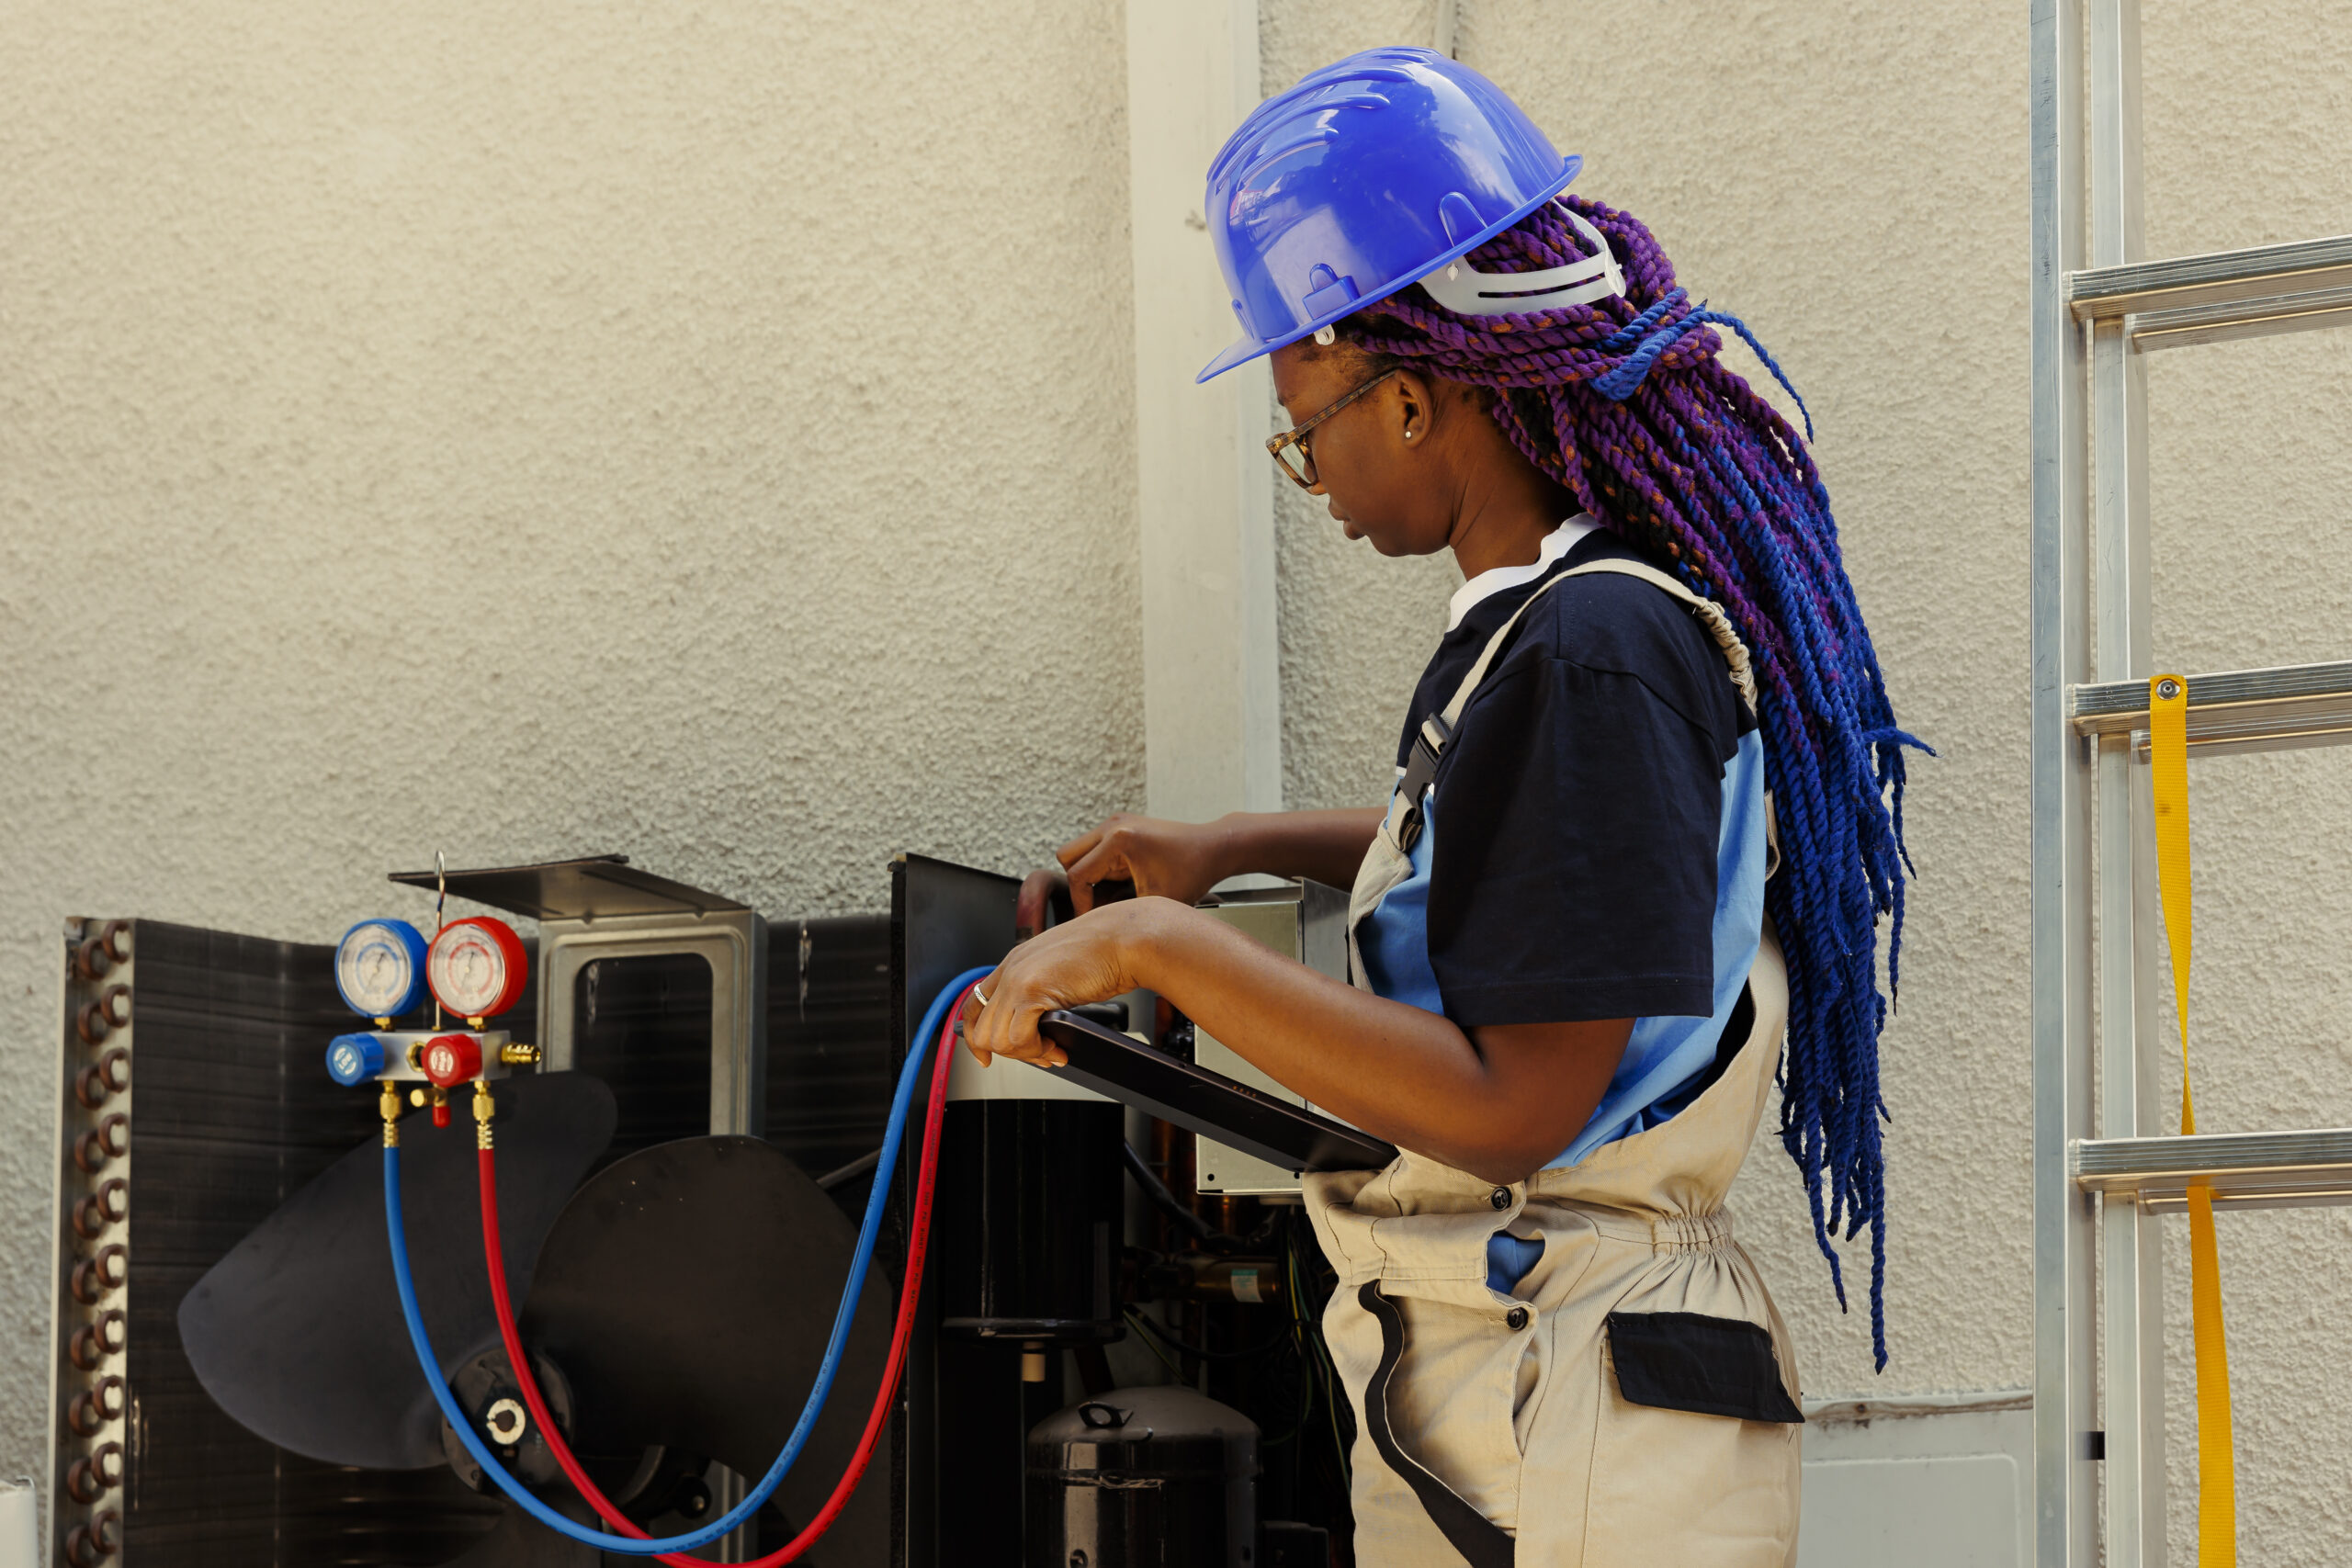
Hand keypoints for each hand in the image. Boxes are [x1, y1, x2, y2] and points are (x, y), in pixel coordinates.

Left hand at [959, 901, 1163, 1068]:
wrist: (1127, 939)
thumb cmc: (1108, 952)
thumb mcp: (1064, 969)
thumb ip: (1044, 990)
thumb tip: (1040, 1025)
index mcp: (1016, 962)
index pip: (975, 1004)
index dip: (975, 1036)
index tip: (985, 1056)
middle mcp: (1011, 969)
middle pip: (982, 1029)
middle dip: (1009, 1053)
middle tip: (1042, 1054)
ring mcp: (1018, 979)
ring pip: (996, 1038)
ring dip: (1026, 1054)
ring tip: (1053, 1050)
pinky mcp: (1032, 991)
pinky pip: (1017, 1038)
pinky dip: (1037, 1051)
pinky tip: (1057, 1047)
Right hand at [1057, 814, 1230, 912]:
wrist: (1213, 847)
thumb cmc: (1192, 873)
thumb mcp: (1156, 901)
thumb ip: (1120, 912)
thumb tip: (1092, 927)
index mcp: (1119, 839)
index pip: (1077, 875)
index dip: (1081, 904)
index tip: (1093, 921)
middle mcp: (1113, 824)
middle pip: (1067, 856)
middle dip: (1078, 884)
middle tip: (1097, 905)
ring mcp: (1116, 821)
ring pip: (1078, 850)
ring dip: (1088, 874)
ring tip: (1111, 894)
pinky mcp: (1122, 824)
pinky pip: (1094, 847)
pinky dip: (1099, 866)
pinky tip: (1121, 883)